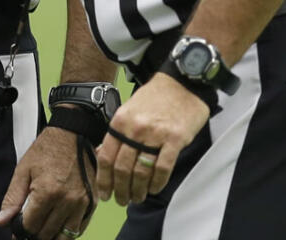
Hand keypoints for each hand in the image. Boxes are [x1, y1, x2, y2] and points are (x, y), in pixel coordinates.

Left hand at [0, 126, 93, 238]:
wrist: (73, 134)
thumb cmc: (47, 149)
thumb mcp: (23, 170)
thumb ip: (12, 198)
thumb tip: (1, 222)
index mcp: (47, 192)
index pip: (31, 226)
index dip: (20, 230)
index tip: (16, 228)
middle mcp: (67, 201)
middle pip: (47, 234)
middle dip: (35, 235)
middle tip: (28, 227)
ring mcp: (82, 203)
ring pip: (65, 236)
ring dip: (52, 236)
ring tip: (42, 229)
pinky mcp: (92, 203)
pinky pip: (80, 228)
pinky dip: (68, 231)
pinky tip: (58, 225)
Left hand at [94, 74, 209, 206]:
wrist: (182, 84)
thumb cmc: (154, 98)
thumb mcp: (129, 110)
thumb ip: (117, 132)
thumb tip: (103, 153)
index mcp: (120, 121)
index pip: (106, 156)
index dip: (103, 179)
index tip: (104, 193)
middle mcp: (135, 129)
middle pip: (122, 168)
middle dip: (120, 189)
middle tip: (122, 200)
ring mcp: (155, 134)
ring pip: (141, 171)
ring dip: (138, 190)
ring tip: (137, 197)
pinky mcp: (174, 139)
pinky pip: (162, 168)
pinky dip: (157, 183)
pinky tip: (154, 189)